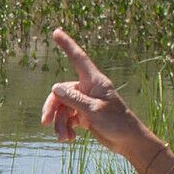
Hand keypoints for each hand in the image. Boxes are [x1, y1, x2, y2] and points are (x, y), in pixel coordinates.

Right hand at [40, 29, 141, 152]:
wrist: (128, 142)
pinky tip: (69, 139)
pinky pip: (67, 118)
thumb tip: (55, 88)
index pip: (78, 58)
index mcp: (94, 81)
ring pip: (62, 108)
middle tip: (45, 122)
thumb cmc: (117, 122)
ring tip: (64, 138)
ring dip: (60, 123)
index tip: (56, 31)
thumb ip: (74, 99)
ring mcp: (84, 102)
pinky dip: (65, 128)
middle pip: (61, 92)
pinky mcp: (83, 115)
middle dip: (53, 108)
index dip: (67, 45)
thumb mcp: (94, 111)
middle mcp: (88, 89)